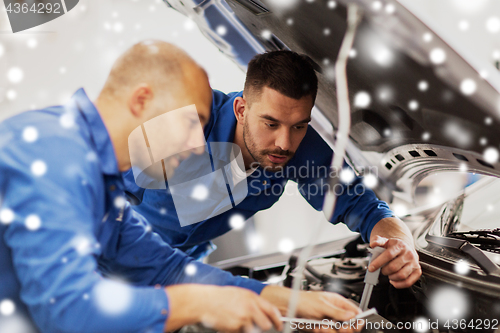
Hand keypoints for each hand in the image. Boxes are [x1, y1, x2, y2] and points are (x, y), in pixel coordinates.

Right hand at [165, 284, 282, 332]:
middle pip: (266, 324)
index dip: (277, 319)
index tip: (279, 325)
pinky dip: (237, 330)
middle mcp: (250, 307)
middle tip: (257, 326)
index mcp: (252, 297)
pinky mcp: (235, 327)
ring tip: (238, 322)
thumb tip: (262, 310)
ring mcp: (243, 318)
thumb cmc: (220, 297)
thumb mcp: (239, 294)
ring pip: (254, 331)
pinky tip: (230, 323)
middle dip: (263, 327)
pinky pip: (241, 332)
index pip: (271, 310)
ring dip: (248, 329)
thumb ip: (252, 302)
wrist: (205, 301)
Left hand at [295, 291, 362, 332]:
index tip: (357, 324)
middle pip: (347, 324)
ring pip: (337, 331)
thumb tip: (351, 315)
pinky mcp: (321, 328)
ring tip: (323, 326)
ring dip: (330, 330)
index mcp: (336, 302)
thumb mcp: (321, 305)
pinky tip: (317, 328)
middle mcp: (333, 312)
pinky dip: (323, 332)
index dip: (357, 318)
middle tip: (341, 328)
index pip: (353, 310)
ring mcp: (327, 321)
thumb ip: (337, 311)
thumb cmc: (302, 300)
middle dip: (344, 327)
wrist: (287, 307)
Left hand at [369, 235, 421, 287]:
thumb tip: (373, 244)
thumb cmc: (394, 246)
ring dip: (391, 277)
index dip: (378, 262)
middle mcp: (409, 254)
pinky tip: (394, 280)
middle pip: (394, 267)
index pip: (388, 255)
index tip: (371, 268)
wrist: (406, 247)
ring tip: (388, 273)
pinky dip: (398, 284)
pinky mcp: (417, 271)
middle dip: (384, 270)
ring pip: (401, 275)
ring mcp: (414, 263)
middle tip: (382, 269)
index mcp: (400, 245)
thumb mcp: (385, 241)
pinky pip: (408, 282)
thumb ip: (377, 241)